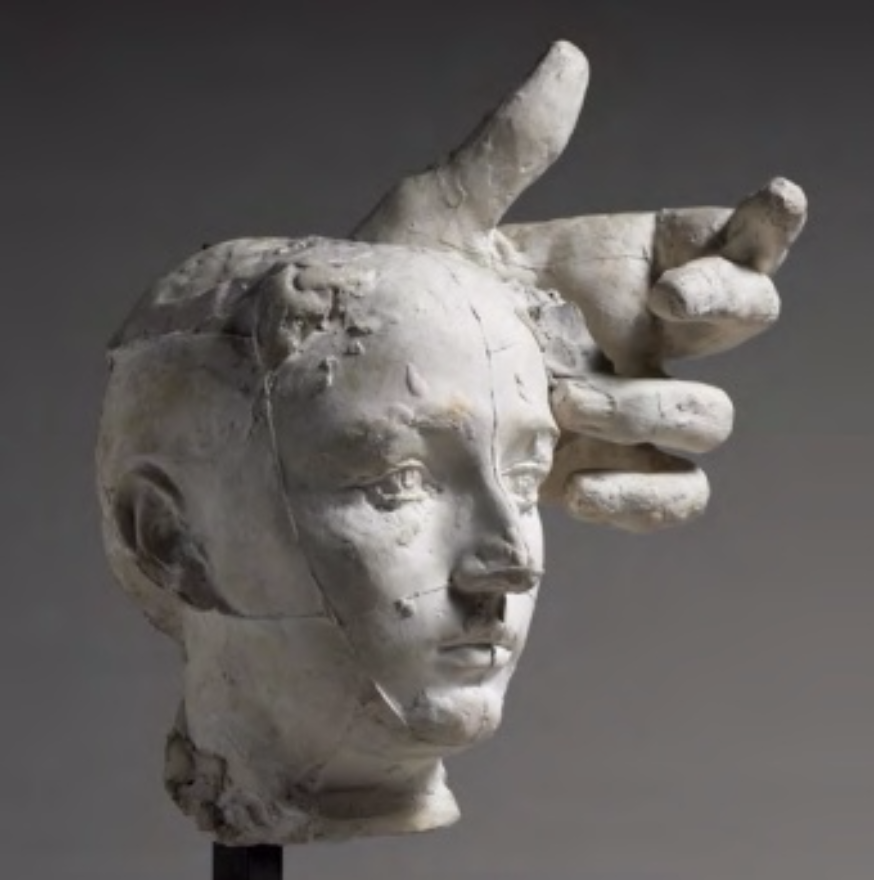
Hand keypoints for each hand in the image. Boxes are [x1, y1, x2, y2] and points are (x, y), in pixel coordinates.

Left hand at [354, 41, 806, 531]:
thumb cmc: (387, 300)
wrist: (346, 404)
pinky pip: (673, 493)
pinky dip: (648, 497)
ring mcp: (622, 413)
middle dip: (725, 303)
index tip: (769, 201)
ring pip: (707, 418)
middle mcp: (632, 337)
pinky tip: (582, 491)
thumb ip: (505, 153)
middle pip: (743, 320)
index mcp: (611, 268)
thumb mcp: (437, 222)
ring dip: (654, 408)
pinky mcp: (599, 478)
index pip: (719, 242)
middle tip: (662, 302)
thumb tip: (570, 59)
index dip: (761, 226)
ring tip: (563, 401)